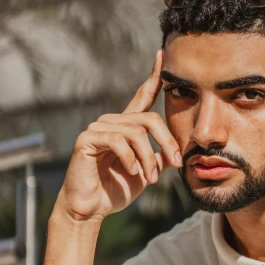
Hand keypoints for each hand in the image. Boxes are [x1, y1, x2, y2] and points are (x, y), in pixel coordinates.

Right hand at [55, 50, 182, 222]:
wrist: (90, 208)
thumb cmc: (115, 190)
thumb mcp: (146, 172)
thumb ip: (160, 158)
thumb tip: (176, 152)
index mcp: (127, 127)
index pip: (143, 96)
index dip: (154, 77)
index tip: (163, 55)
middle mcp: (112, 122)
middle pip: (149, 119)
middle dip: (167, 142)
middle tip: (174, 164)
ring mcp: (98, 128)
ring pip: (136, 133)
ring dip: (149, 158)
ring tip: (149, 179)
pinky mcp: (87, 139)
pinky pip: (117, 141)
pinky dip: (130, 158)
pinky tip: (133, 172)